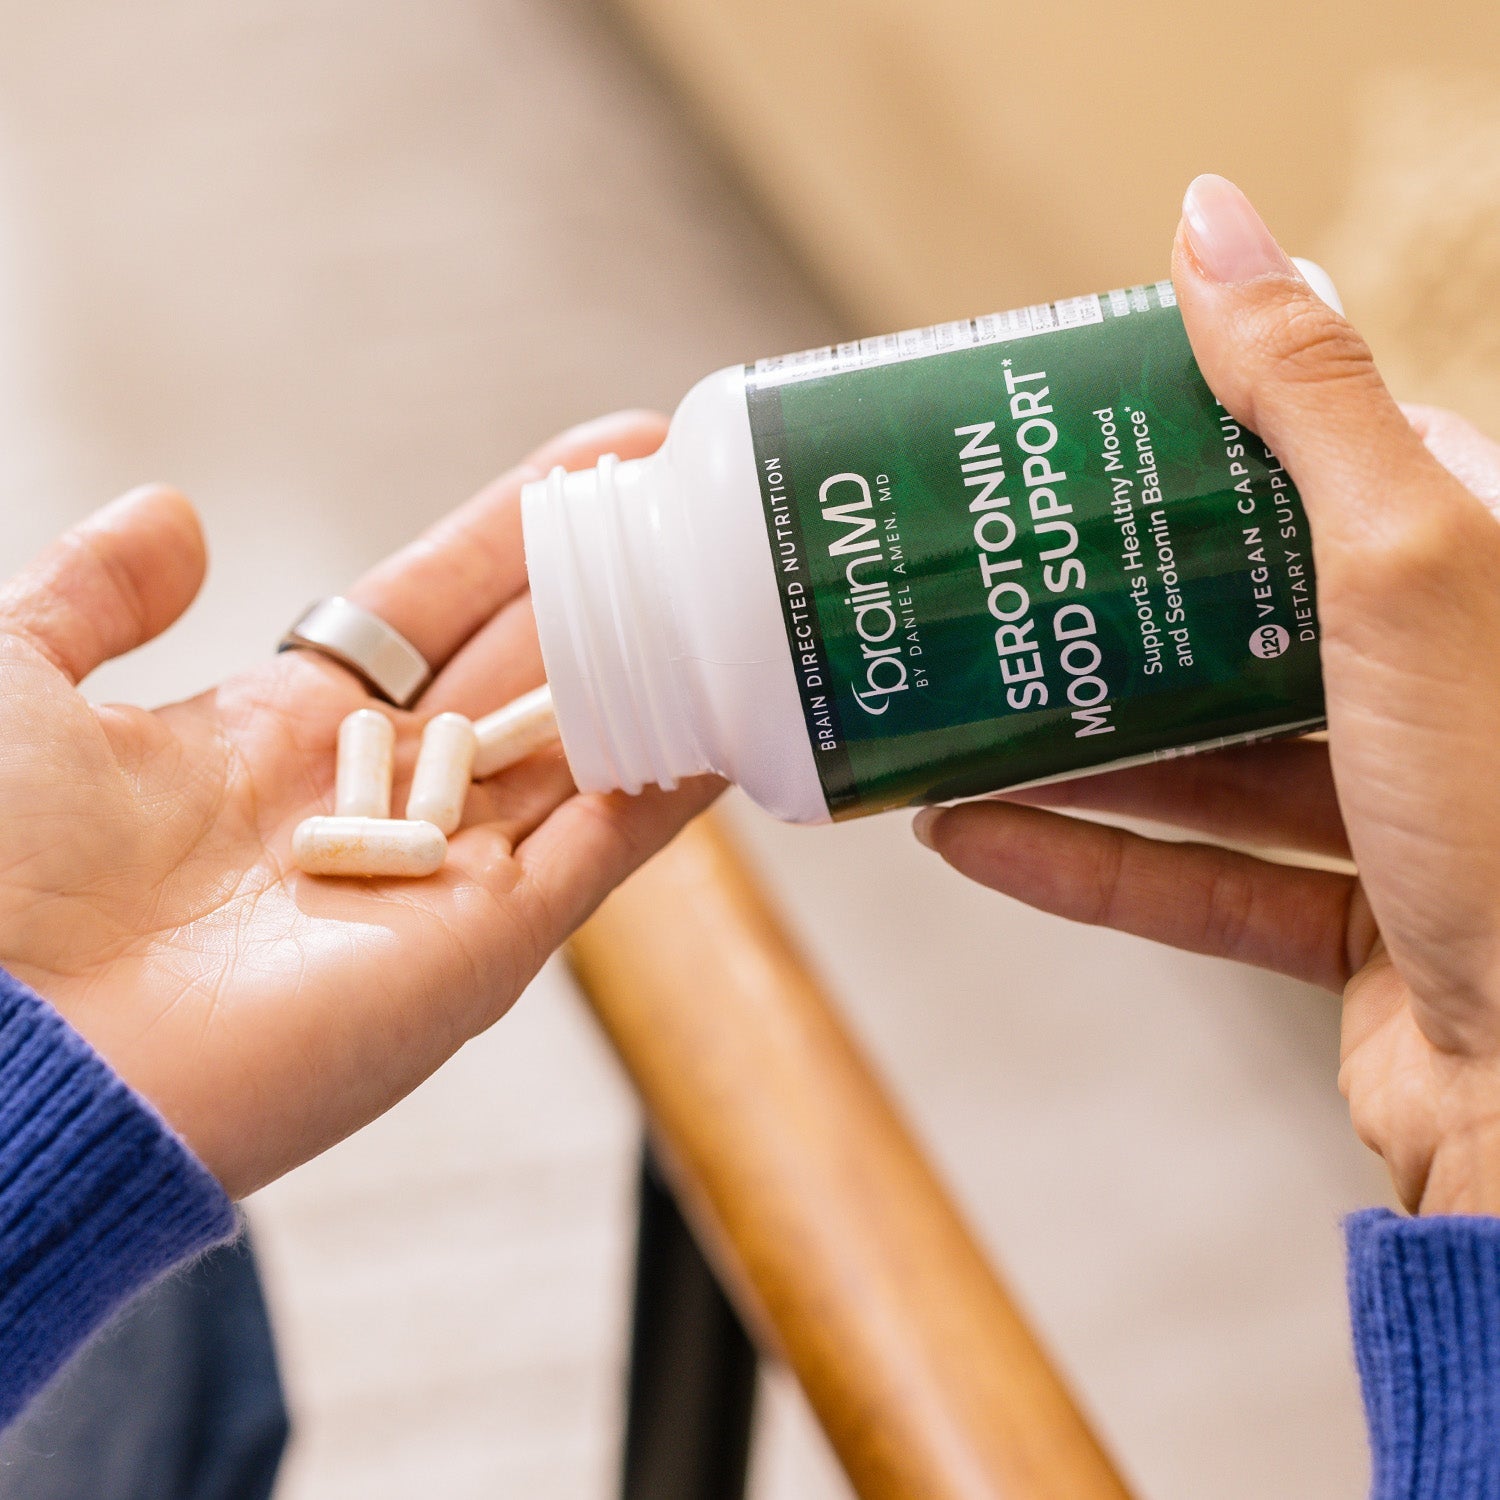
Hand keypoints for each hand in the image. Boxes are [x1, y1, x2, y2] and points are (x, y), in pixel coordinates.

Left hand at [0, 413, 717, 1197]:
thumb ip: (92, 596)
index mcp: (283, 733)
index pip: (436, 607)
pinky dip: (668, 790)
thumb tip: (174, 513)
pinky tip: (732, 716)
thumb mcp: (12, 686)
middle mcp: (378, 800)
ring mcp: (440, 877)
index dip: (517, 532)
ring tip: (741, 586)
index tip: (603, 462)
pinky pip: (600, 854)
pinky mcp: (481, 951)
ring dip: (660, 671)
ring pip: (584, 752)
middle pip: (529, 667)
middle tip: (705, 504)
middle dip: (613, 585)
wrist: (5, 1053)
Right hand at [914, 174, 1499, 1215]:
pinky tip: (973, 835)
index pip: (1330, 470)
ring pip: (1213, 764)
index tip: (1072, 436)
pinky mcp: (1359, 935)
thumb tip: (1211, 217)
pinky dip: (1091, 866)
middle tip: (983, 572)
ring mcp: (1411, 820)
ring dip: (1075, 747)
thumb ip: (1309, 395)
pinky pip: (1204, 887)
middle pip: (1252, 622)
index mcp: (1484, 573)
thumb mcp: (1409, 562)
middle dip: (1112, 607)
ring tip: (945, 707)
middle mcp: (1455, 689)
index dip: (1198, 442)